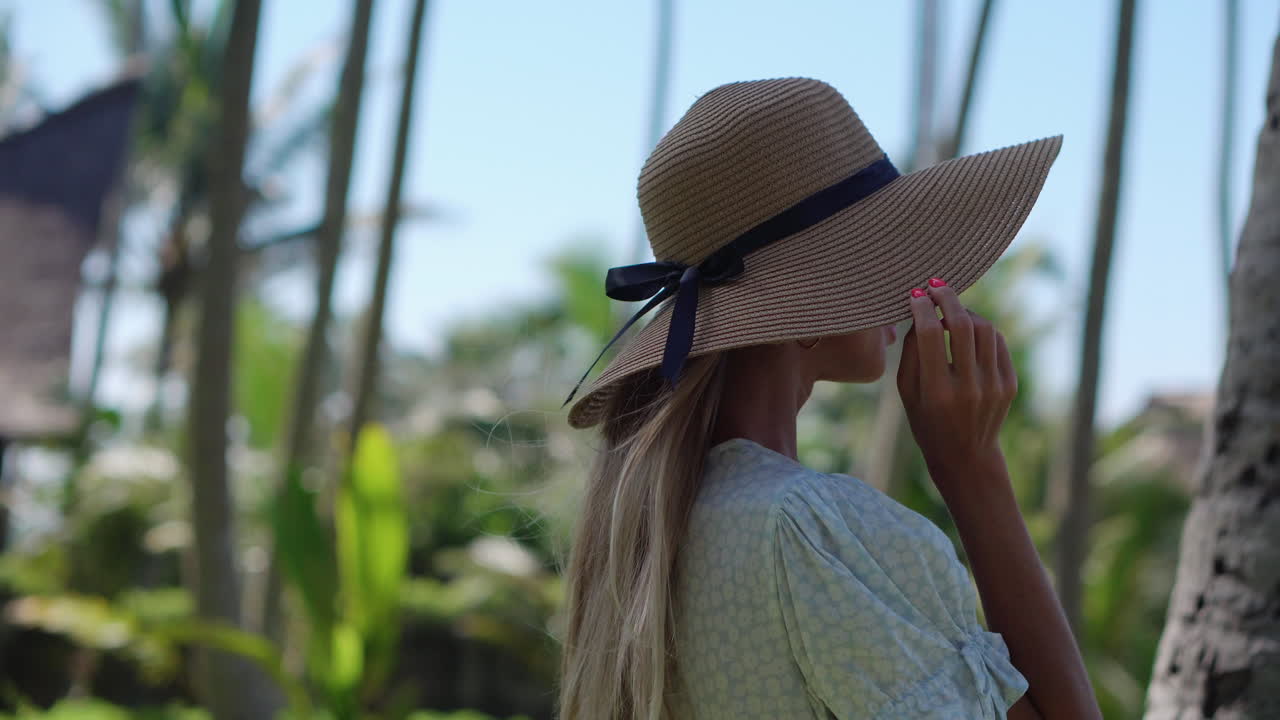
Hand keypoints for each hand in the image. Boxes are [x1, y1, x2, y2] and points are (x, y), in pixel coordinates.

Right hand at [896, 279, 1016, 479]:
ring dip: (966, 312)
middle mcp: (968, 388)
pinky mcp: (1009, 385)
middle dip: (947, 298)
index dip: (923, 308)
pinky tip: (969, 330)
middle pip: (962, 326)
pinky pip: (997, 343)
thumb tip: (920, 311)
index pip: (931, 335)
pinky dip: (982, 329)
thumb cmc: (926, 420)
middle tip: (936, 285)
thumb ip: (911, 352)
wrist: (965, 455)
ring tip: (952, 311)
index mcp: (937, 392)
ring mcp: (993, 386)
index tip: (916, 295)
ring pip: (984, 329)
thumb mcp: (907, 391)